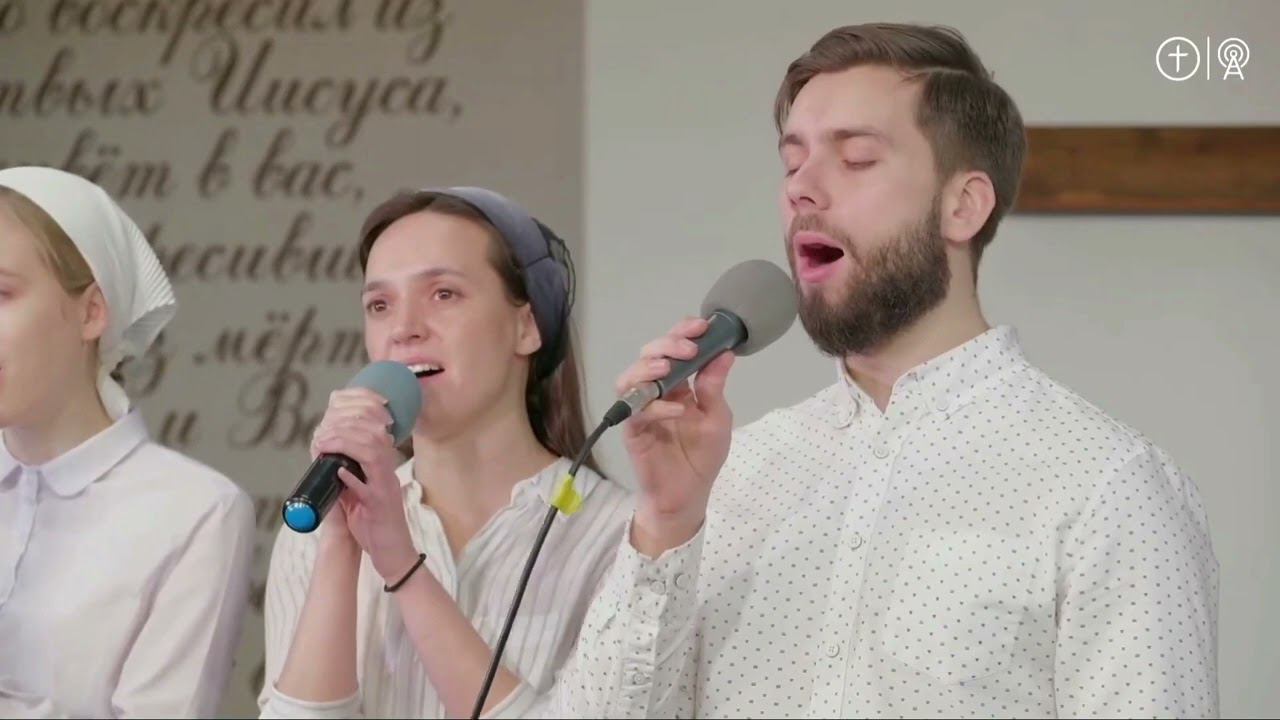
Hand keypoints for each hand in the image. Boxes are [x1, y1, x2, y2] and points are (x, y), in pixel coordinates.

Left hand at [311, 388, 419, 580]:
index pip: (373, 434)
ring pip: (372, 455)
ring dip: (346, 446)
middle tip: (322, 434)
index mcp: (382, 469)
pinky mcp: (381, 507)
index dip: (353, 422)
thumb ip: (347, 479)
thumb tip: (326, 463)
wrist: (392, 554)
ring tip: (325, 445)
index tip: (328, 424)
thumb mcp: (358, 496)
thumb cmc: (375, 526)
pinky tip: (339, 471)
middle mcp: (387, 474)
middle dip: (345, 429)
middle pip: (373, 438)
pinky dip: (352, 478)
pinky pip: (368, 488)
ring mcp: (385, 489)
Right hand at [616, 317, 734, 556]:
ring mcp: (641, 409)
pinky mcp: (633, 430)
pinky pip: (637, 411)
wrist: (687, 495)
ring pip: (631, 377)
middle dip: (666, 345)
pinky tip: (677, 409)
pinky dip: (656, 406)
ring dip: (649, 368)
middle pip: (649, 355)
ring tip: (669, 370)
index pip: (675, 348)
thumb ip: (714, 387)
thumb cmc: (702, 457)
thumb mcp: (717, 418)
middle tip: (687, 348)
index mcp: (679, 384)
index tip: (702, 325)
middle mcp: (656, 391)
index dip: (684, 332)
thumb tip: (725, 352)